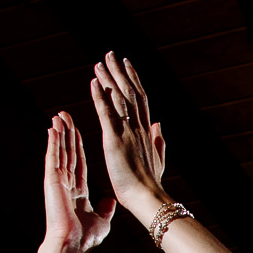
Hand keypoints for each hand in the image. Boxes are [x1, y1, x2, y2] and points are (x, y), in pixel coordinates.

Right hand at [42, 111, 115, 252]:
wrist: (73, 244)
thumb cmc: (84, 238)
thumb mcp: (101, 220)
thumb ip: (105, 208)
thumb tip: (111, 200)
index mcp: (78, 191)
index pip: (79, 162)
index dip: (79, 146)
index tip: (78, 131)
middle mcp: (67, 183)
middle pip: (68, 152)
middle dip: (68, 134)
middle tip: (66, 115)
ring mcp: (58, 181)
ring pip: (60, 151)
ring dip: (60, 133)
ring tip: (59, 116)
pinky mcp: (52, 181)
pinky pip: (53, 157)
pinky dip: (52, 143)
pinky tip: (53, 129)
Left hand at [89, 52, 168, 215]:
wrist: (147, 197)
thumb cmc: (151, 184)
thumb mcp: (158, 159)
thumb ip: (159, 140)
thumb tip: (159, 124)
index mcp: (146, 131)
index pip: (140, 99)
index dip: (133, 79)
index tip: (127, 64)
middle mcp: (138, 127)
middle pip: (129, 92)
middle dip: (120, 72)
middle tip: (111, 54)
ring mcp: (127, 132)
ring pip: (118, 99)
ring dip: (108, 79)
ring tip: (100, 62)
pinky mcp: (114, 140)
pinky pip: (106, 114)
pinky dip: (99, 97)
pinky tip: (93, 82)